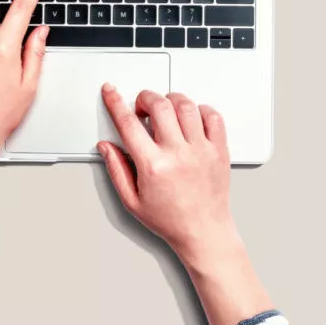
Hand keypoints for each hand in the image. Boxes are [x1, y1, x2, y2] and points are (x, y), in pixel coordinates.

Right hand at [97, 86, 273, 324]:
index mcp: (153, 166)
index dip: (115, 102)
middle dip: (145, 98)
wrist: (204, 232)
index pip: (128, 123)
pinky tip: (191, 118)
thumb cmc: (171, 220)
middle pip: (159, 105)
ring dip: (171, 100)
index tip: (111, 92)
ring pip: (186, 105)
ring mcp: (201, 150)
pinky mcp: (219, 150)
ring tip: (166, 111)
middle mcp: (178, 154)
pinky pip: (213, 116)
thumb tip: (106, 146)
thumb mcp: (132, 200)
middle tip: (141, 106)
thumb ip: (117, 169)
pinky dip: (200, 109)